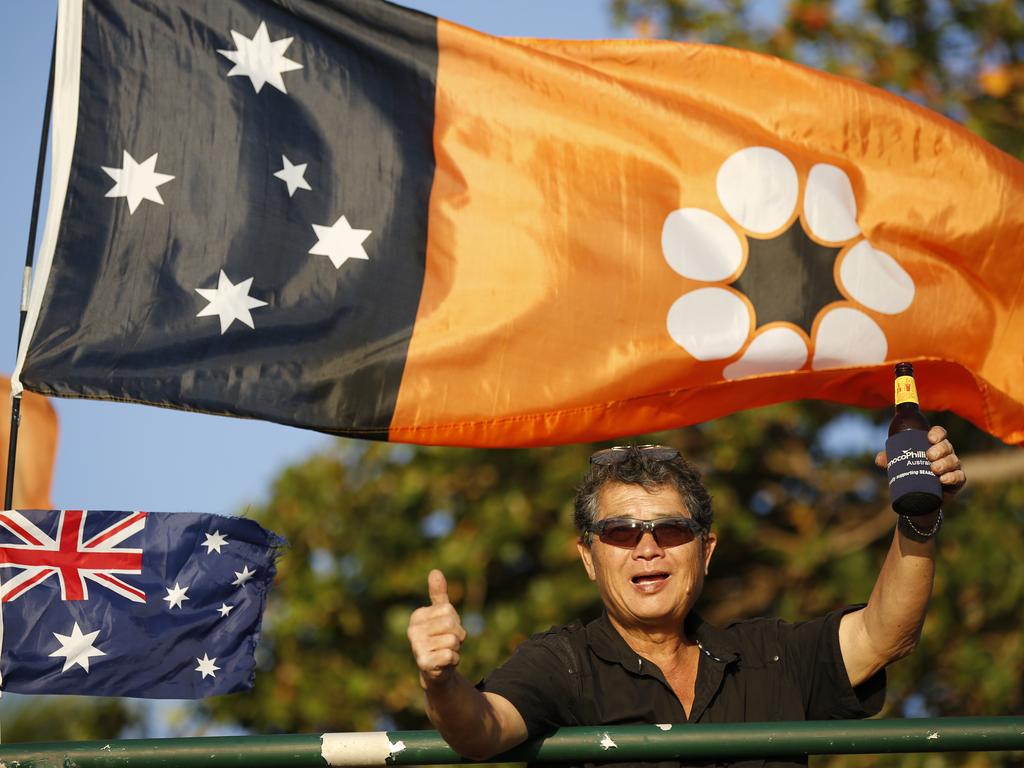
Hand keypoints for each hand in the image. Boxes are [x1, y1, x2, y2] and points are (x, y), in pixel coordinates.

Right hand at [408, 569, 466, 686]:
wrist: (436, 669)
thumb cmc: (440, 637)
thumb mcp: (441, 614)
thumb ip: (438, 594)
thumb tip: (435, 572)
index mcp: (417, 616)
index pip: (448, 610)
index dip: (455, 621)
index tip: (446, 629)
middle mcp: (413, 630)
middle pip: (451, 625)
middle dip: (457, 635)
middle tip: (448, 642)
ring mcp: (417, 647)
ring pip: (453, 640)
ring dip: (456, 648)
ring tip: (445, 651)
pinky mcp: (423, 663)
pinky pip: (450, 655)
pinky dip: (454, 660)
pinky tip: (444, 662)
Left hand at [875, 425, 966, 506]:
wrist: (920, 498)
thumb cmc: (911, 474)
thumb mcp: (899, 465)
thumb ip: (889, 460)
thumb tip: (879, 459)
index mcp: (934, 445)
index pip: (939, 434)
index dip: (937, 433)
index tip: (929, 438)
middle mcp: (945, 454)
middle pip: (946, 446)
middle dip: (939, 449)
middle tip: (929, 456)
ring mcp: (953, 467)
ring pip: (953, 461)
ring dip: (945, 463)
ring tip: (934, 468)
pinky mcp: (957, 481)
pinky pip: (959, 477)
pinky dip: (952, 477)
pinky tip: (944, 479)